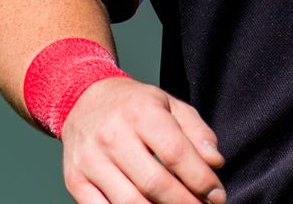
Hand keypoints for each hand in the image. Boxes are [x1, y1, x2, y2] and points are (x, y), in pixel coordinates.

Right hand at [58, 76, 226, 203]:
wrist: (81, 98)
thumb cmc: (133, 105)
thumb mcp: (169, 105)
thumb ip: (197, 132)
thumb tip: (215, 163)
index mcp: (140, 112)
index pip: (176, 153)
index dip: (201, 180)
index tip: (217, 195)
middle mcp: (112, 135)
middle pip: (154, 183)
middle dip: (185, 203)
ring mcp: (90, 160)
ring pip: (129, 203)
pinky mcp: (75, 180)